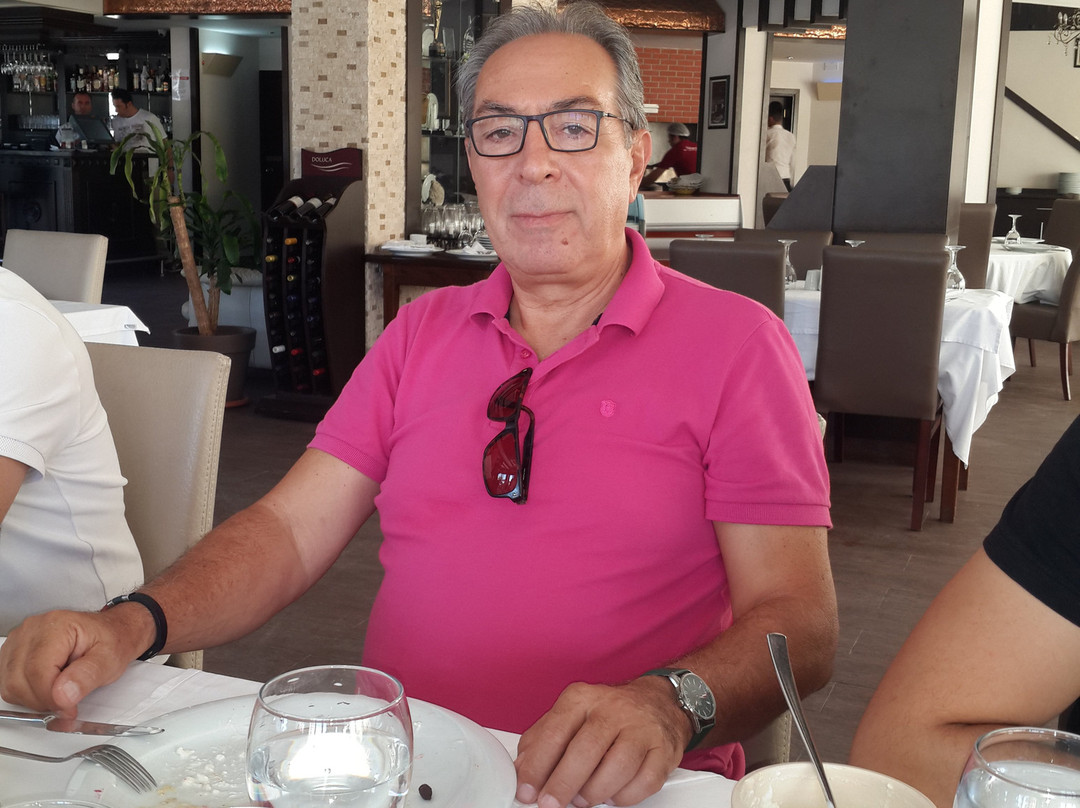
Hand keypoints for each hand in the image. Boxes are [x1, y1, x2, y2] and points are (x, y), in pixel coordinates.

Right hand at [0, 608, 149, 716]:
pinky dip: (27, 694)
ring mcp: (19, 641)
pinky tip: (48, 687)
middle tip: (68, 703)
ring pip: (10, 686)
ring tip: (60, 691)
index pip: (37, 671)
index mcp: (56, 626)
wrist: (111, 632)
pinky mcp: (13, 654)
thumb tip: (62, 695)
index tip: (69, 708)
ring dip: (34, 700)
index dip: (51, 697)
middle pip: (19, 681)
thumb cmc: (111, 641)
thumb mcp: (111, 658)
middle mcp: (32, 630)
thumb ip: (88, 676)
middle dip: (44, 701)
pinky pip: (9, 685)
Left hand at [514, 677, 689, 807]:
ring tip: (583, 799)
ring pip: (617, 768)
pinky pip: (644, 782)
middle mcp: (613, 709)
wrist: (658, 702)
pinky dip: (624, 797)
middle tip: (551, 804)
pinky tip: (613, 793)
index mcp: (582, 698)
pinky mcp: (664, 749)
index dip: (537, 766)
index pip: (555, 732)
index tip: (527, 790)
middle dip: (563, 784)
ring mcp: (641, 728)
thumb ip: (542, 739)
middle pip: (586, 750)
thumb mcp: (570, 715)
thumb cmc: (608, 713)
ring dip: (594, 793)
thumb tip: (521, 769)